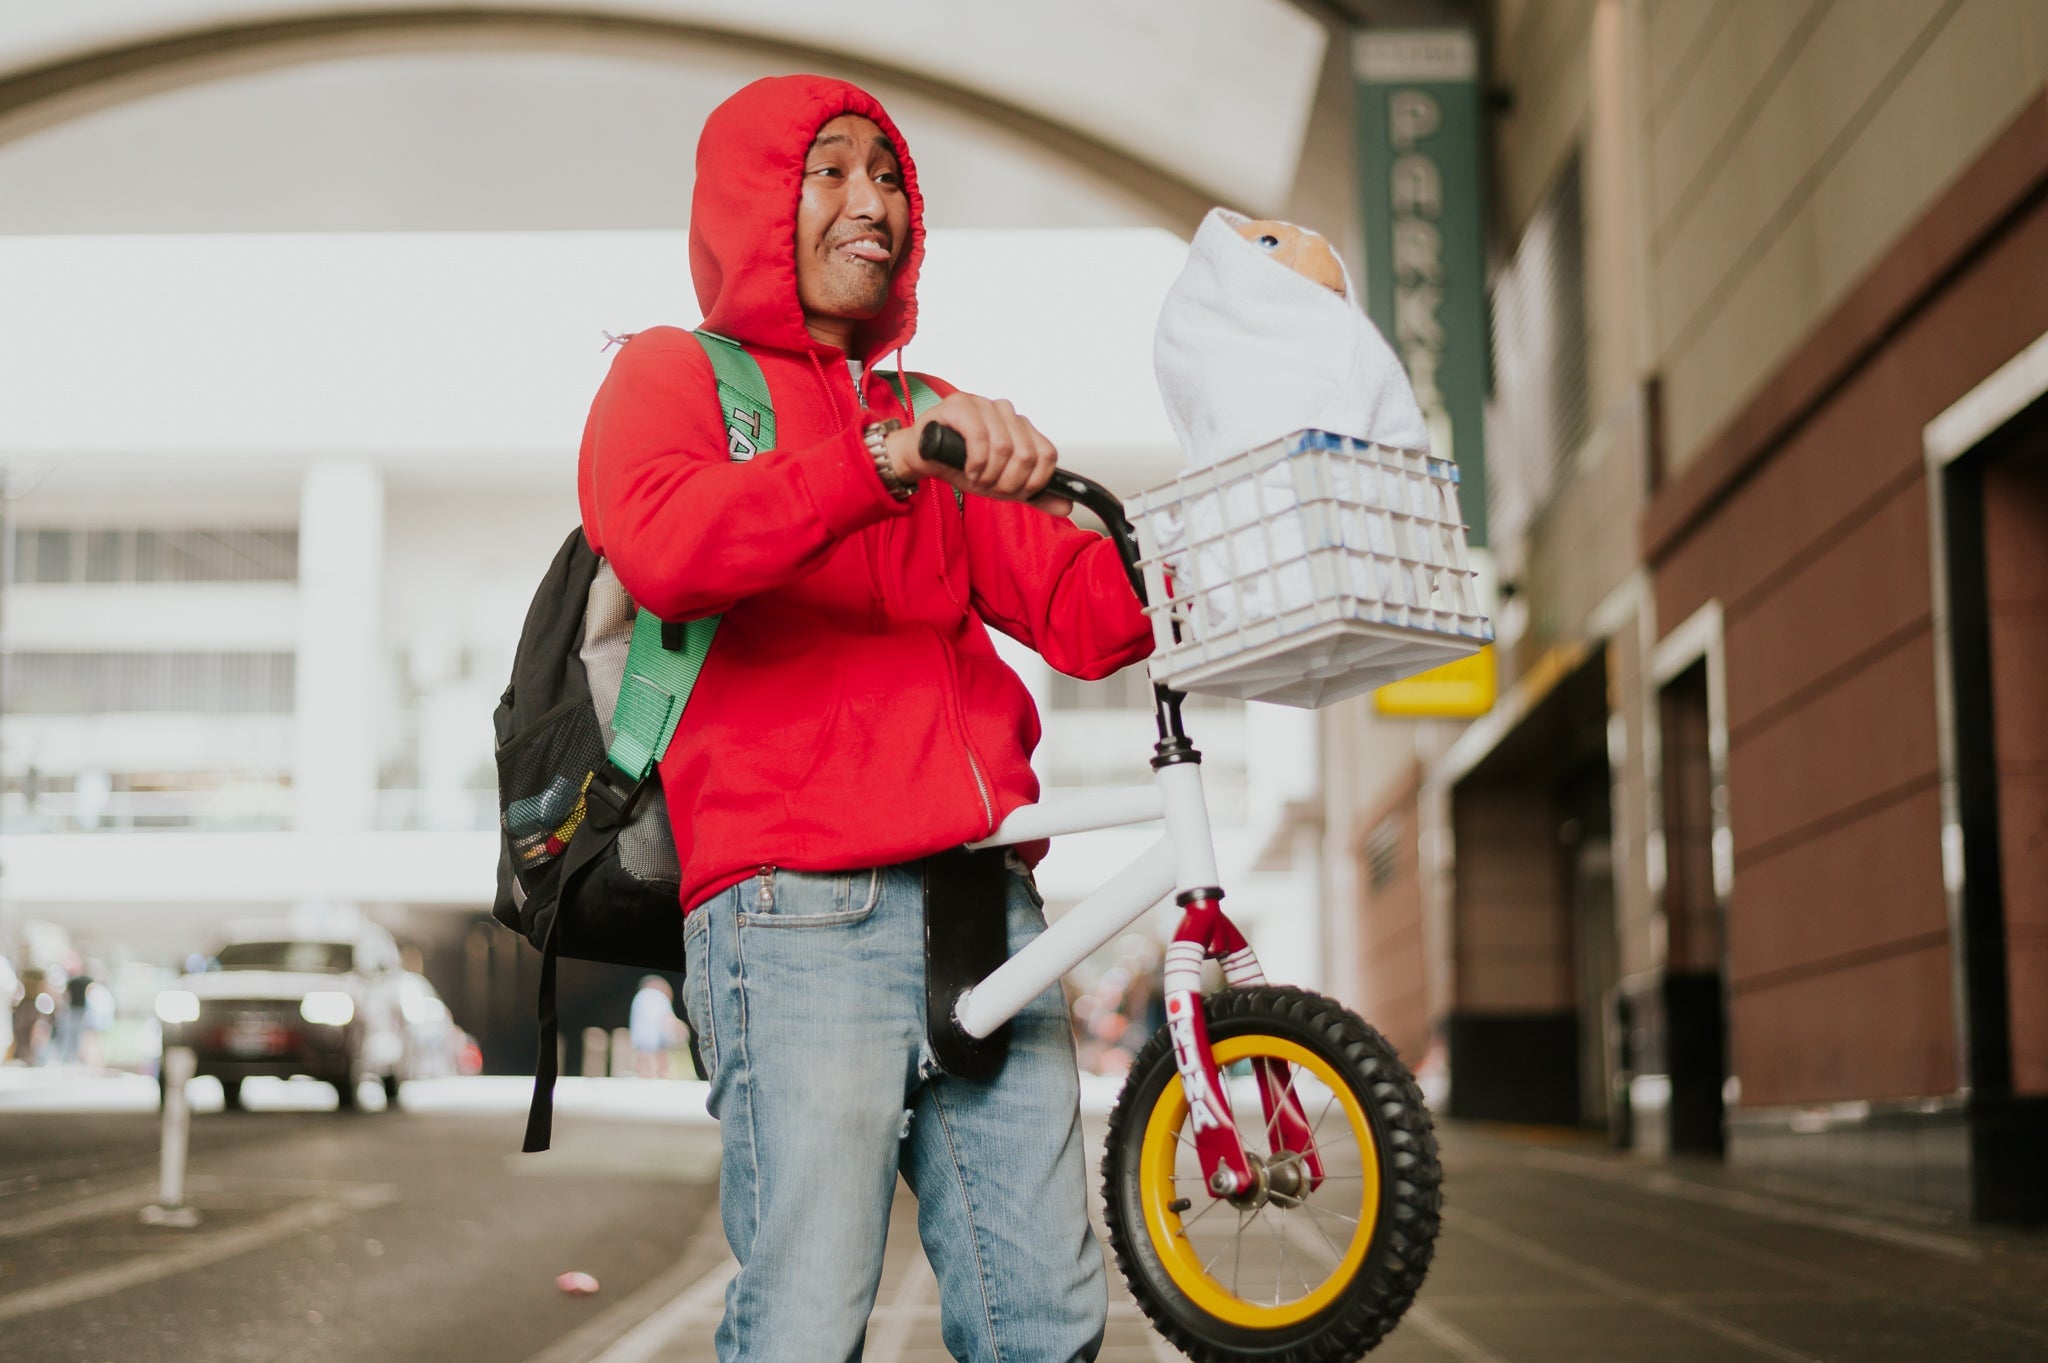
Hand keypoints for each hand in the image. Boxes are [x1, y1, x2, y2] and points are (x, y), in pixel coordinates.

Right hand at [883, 393, 1071, 515]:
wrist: (924, 459)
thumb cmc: (961, 466)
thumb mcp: (1002, 485)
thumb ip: (1034, 494)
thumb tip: (1066, 505)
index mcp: (1021, 427)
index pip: (1047, 455)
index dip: (1032, 481)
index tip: (1011, 490)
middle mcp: (1006, 412)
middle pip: (1027, 455)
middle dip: (1007, 482)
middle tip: (988, 485)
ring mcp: (984, 404)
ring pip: (1005, 447)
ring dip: (989, 474)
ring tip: (975, 477)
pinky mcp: (961, 404)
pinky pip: (980, 437)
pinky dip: (975, 463)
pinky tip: (967, 468)